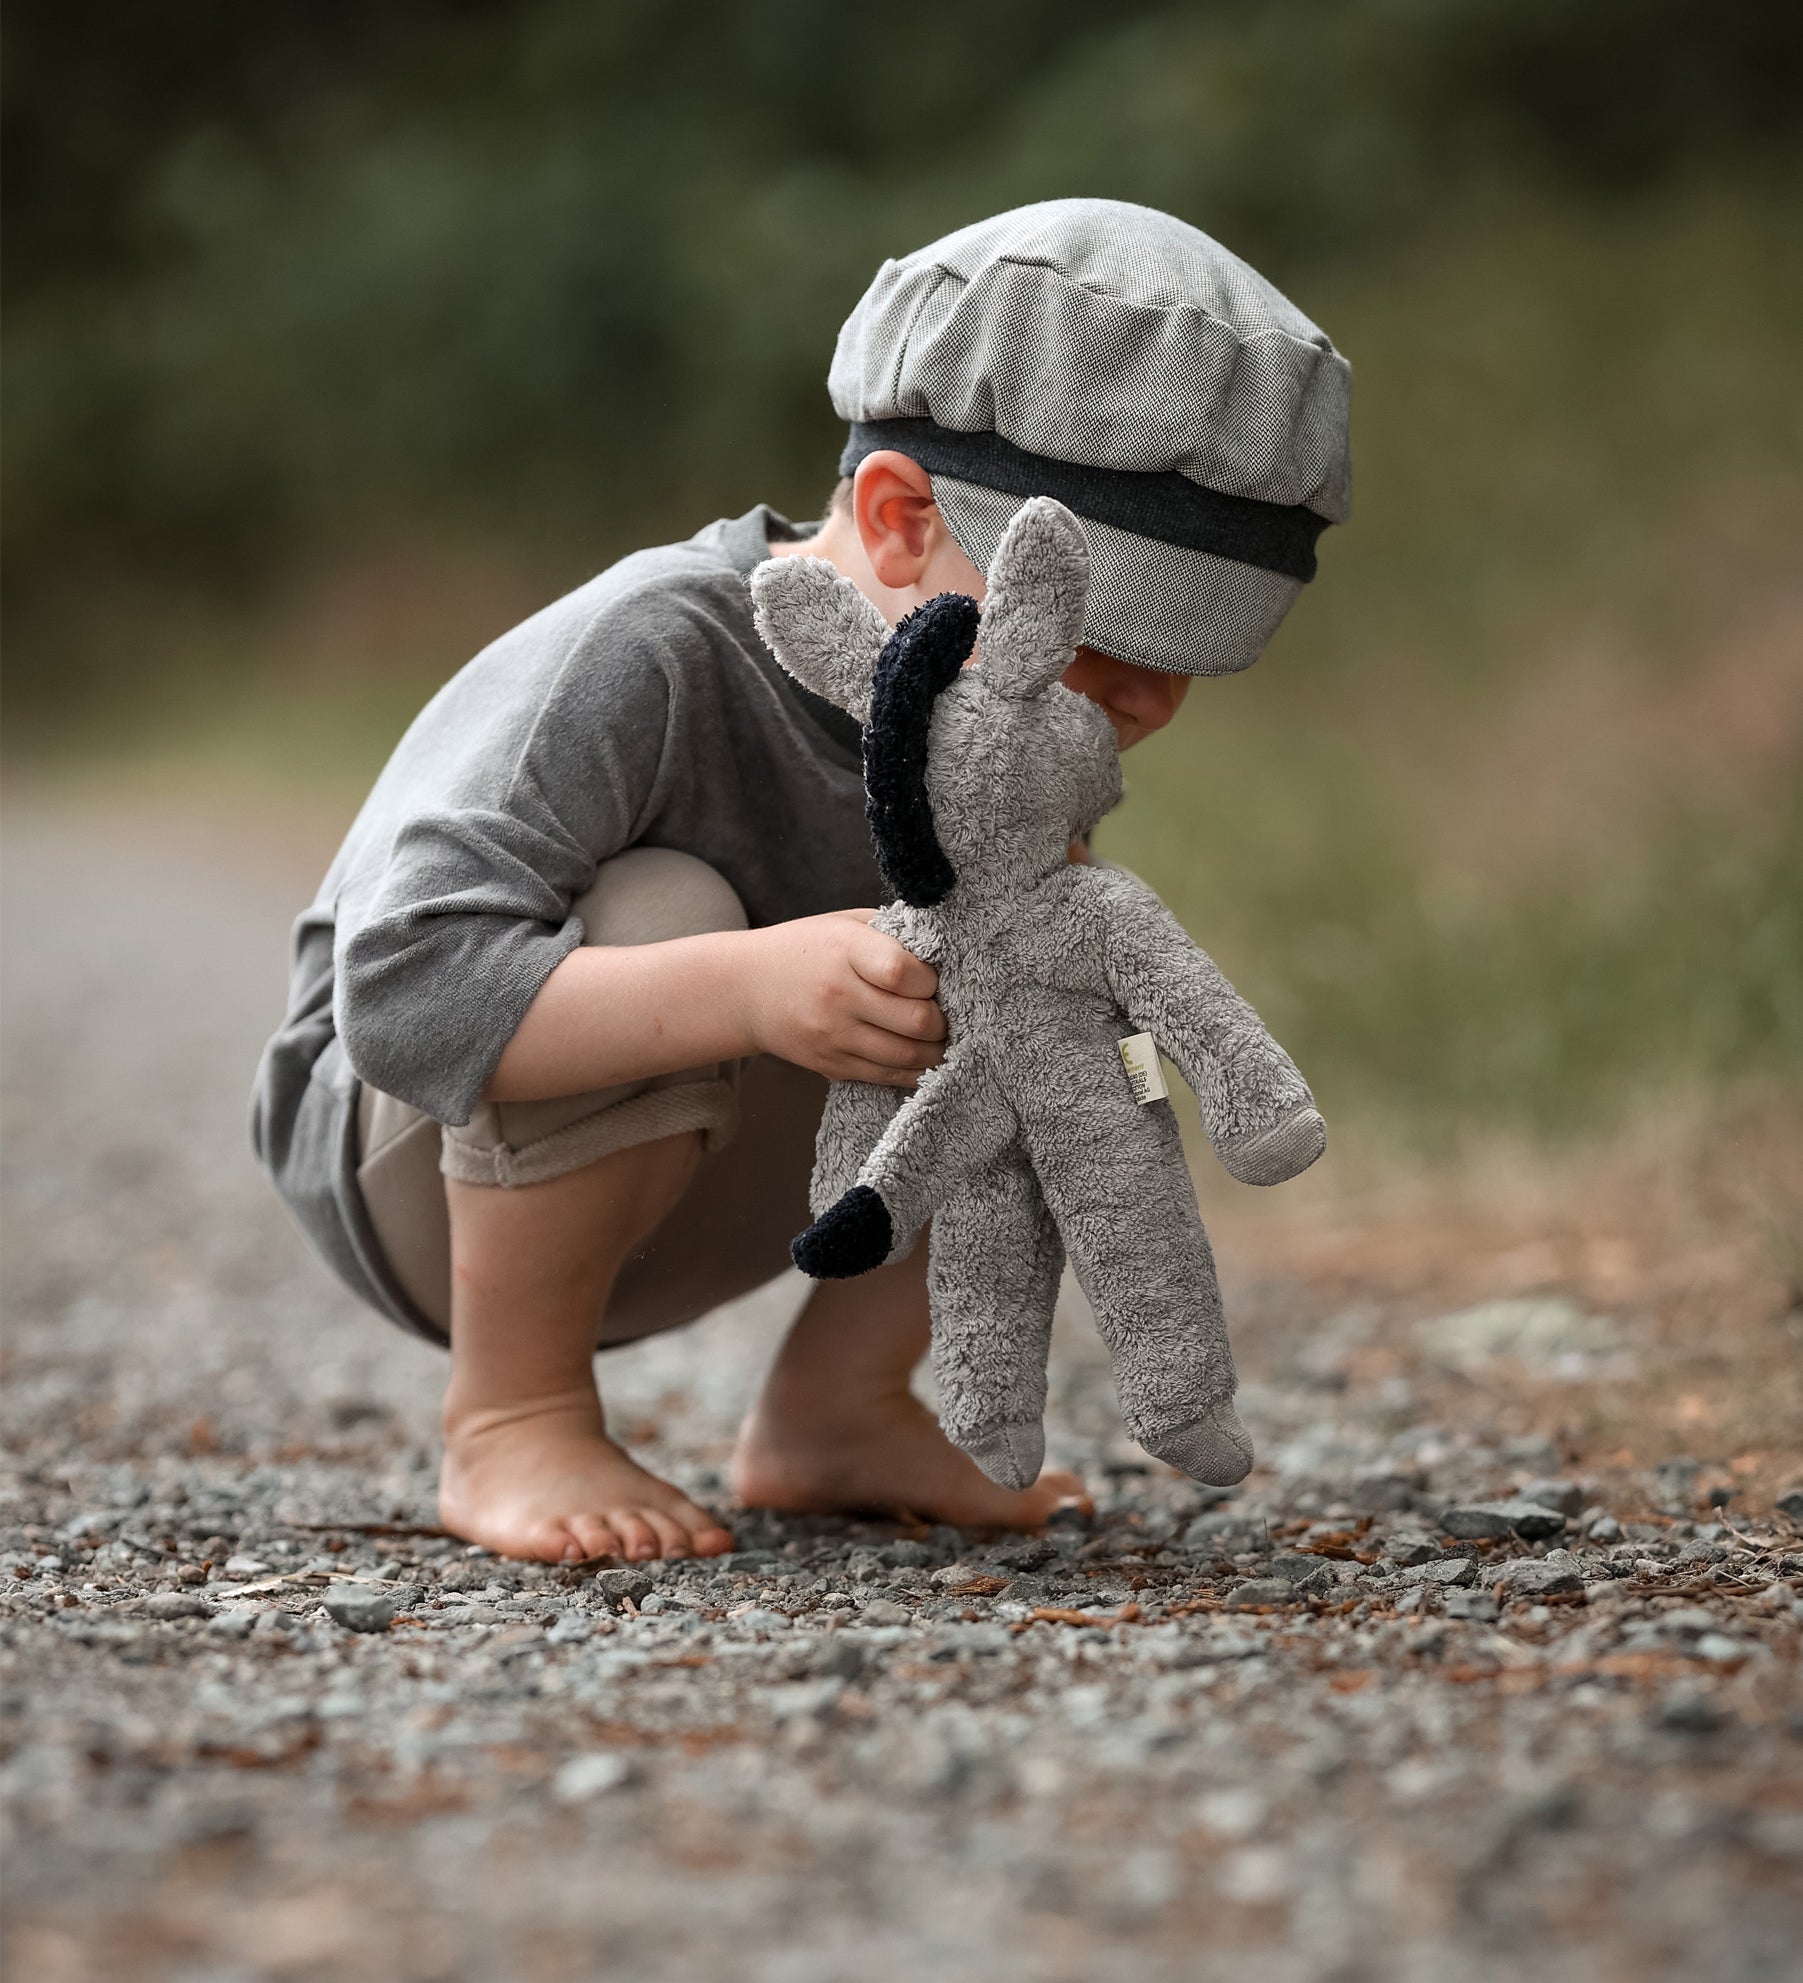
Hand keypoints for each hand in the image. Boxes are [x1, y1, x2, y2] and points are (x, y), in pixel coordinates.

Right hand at [742, 911, 945, 1086]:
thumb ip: (892, 934)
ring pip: (908, 1056)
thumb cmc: (805, 949)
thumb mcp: (844, 924)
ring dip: (937, 1051)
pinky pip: (887, 1076)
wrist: (747, 989)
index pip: (905, 973)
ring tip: (940, 1038)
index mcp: (845, 951)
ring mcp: (834, 1036)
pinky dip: (916, 1072)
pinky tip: (924, 1058)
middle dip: (942, 1020)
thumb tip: (944, 954)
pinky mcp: (831, 1065)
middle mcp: (839, 996)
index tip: (932, 979)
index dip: (931, 980)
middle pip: (916, 1021)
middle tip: (945, 1013)